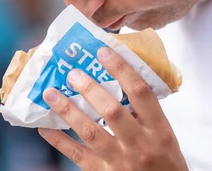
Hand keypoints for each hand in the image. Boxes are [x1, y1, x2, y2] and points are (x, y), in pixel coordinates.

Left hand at [38, 47, 188, 170]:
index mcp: (159, 130)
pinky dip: (59, 141)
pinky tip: (45, 129)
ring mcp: (120, 162)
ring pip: (90, 132)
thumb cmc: (166, 163)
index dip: (121, 69)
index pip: (141, 92)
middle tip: (72, 73)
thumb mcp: (166, 135)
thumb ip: (146, 113)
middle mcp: (140, 144)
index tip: (103, 52)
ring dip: (68, 111)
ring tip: (51, 94)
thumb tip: (120, 81)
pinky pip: (77, 156)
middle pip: (112, 111)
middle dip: (90, 89)